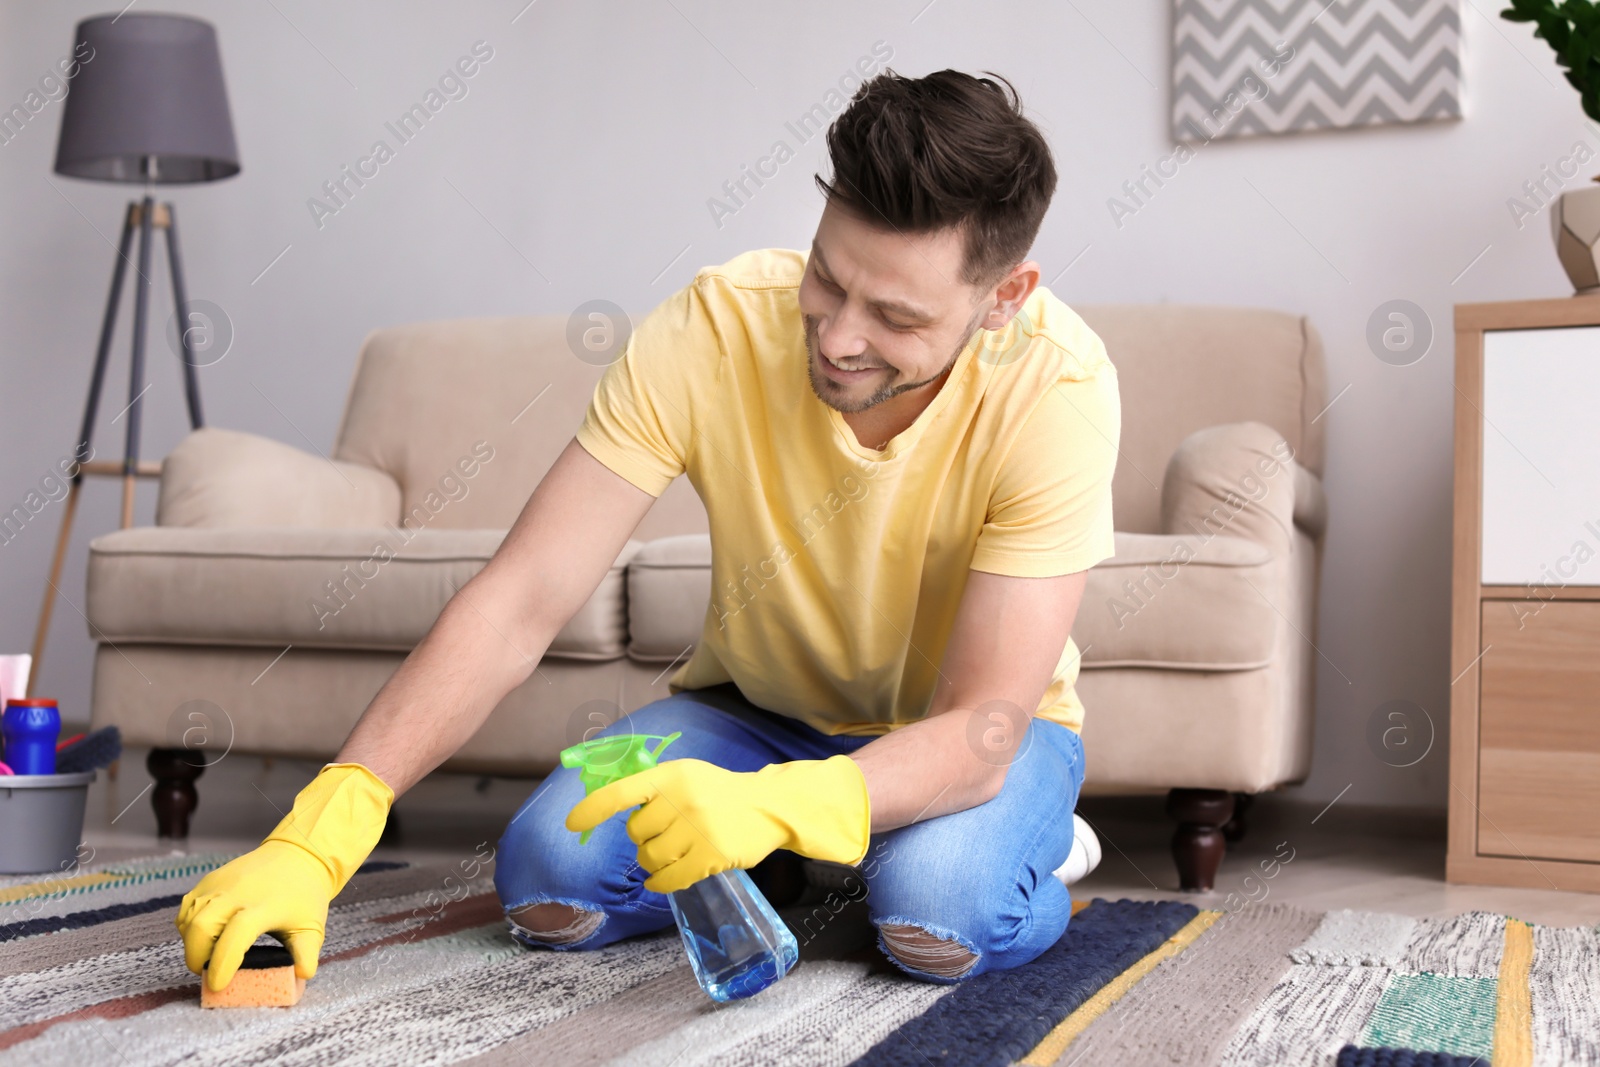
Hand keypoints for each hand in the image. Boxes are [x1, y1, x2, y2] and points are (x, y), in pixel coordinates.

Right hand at [176, 763, 392, 990]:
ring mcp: (221, 883)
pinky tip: (204, 935)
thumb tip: (301, 976)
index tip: (218, 985)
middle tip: (206, 972)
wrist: (298, 856)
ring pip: (189, 917)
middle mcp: (238, 893)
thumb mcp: (311, 927)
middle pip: (202, 926)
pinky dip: (188, 925)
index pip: (236, 936)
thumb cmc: (304, 896)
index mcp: (264, 907)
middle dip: (197, 956)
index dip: (222, 962)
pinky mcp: (210, 879)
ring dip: (191, 942)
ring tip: (207, 954)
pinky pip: (188, 906)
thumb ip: (306, 954)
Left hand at [565, 754, 869, 893]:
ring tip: (672, 853)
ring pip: (650, 858)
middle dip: (643, 838)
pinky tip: (664, 879)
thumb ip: (653, 788)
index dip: (593, 808)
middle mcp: (683, 799)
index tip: (570, 824)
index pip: (623, 792)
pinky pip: (669, 879)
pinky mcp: (711, 856)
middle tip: (664, 834)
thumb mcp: (687, 776)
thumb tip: (607, 806)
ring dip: (653, 862)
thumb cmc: (719, 792)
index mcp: (672, 775)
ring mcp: (698, 829)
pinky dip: (661, 883)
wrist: (769, 807)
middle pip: (636, 833)